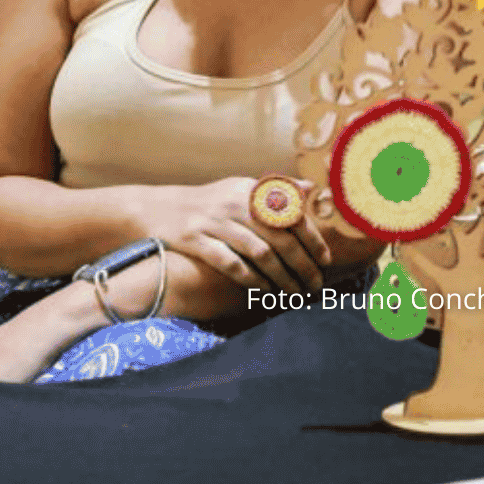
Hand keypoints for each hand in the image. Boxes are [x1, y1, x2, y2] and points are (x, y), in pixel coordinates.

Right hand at [141, 177, 330, 293]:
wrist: (157, 208)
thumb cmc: (210, 203)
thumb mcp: (241, 189)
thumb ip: (276, 192)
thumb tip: (312, 189)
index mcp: (251, 190)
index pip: (292, 215)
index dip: (312, 239)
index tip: (325, 261)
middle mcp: (235, 202)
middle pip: (279, 237)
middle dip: (302, 265)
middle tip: (315, 285)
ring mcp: (214, 220)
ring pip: (259, 253)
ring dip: (281, 277)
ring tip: (295, 294)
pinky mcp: (194, 238)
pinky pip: (230, 263)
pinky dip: (251, 279)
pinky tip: (264, 291)